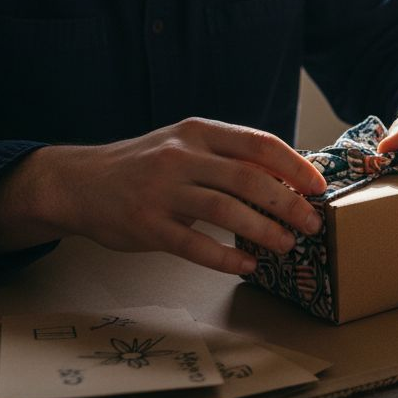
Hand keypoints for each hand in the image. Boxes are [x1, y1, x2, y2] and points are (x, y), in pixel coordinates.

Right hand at [0, 118, 327, 274]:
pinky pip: (194, 244)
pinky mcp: (146, 225)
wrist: (79, 183)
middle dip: (288, 203)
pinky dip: (225, 257)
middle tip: (312, 223)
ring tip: (287, 245)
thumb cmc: (146, 165)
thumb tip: (289, 176)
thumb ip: (229, 158)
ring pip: (225, 211)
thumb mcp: (186, 147)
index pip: (258, 144)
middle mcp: (180, 157)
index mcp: (198, 133)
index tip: (319, 187)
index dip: (294, 167)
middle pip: (248, 179)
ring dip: (264, 230)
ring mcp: (161, 191)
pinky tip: (247, 264)